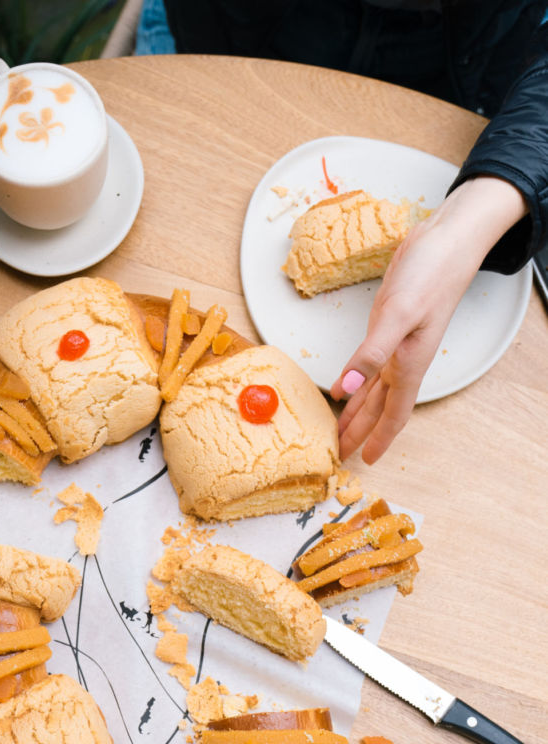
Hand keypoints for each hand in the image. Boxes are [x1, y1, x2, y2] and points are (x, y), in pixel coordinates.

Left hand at [331, 176, 527, 463]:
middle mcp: (402, 361)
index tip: (366, 461)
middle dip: (362, 433)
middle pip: (379, 408)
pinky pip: (369, 367)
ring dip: (357, 412)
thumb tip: (344, 389)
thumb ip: (371, 354)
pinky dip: (356, 382)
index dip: (379, 439)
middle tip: (342, 454)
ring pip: (373, 390)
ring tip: (340, 431)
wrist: (444, 240)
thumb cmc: (431, 274)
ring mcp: (394, 345)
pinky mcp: (386, 328)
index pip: (394, 414)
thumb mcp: (398, 315)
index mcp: (408, 364)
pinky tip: (345, 388)